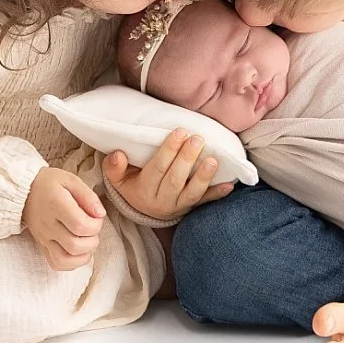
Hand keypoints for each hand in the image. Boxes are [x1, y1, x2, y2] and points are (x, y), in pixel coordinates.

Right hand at [23, 167, 106, 269]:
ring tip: (87, 241)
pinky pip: (56, 264)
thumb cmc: (50, 183)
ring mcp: (44, 238)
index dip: (96, 225)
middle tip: (92, 228)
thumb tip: (100, 214)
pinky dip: (72, 263)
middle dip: (92, 240)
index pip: (81, 226)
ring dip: (84, 254)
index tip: (96, 217)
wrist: (25, 191)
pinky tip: (78, 251)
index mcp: (56, 205)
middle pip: (75, 245)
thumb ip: (88, 196)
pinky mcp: (42, 246)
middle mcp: (48, 225)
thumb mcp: (70, 180)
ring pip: (66, 260)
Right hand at [103, 128, 234, 221]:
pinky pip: (204, 202)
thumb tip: (117, 154)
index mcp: (144, 189)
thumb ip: (114, 167)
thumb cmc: (133, 186)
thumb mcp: (118, 179)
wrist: (144, 210)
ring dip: (203, 177)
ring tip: (213, 160)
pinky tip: (229, 185)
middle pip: (175, 179)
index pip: (157, 169)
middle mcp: (162, 199)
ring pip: (191, 193)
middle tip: (198, 139)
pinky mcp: (191, 207)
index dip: (168, 151)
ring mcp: (178, 205)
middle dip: (187, 159)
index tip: (179, 132)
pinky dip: (217, 194)